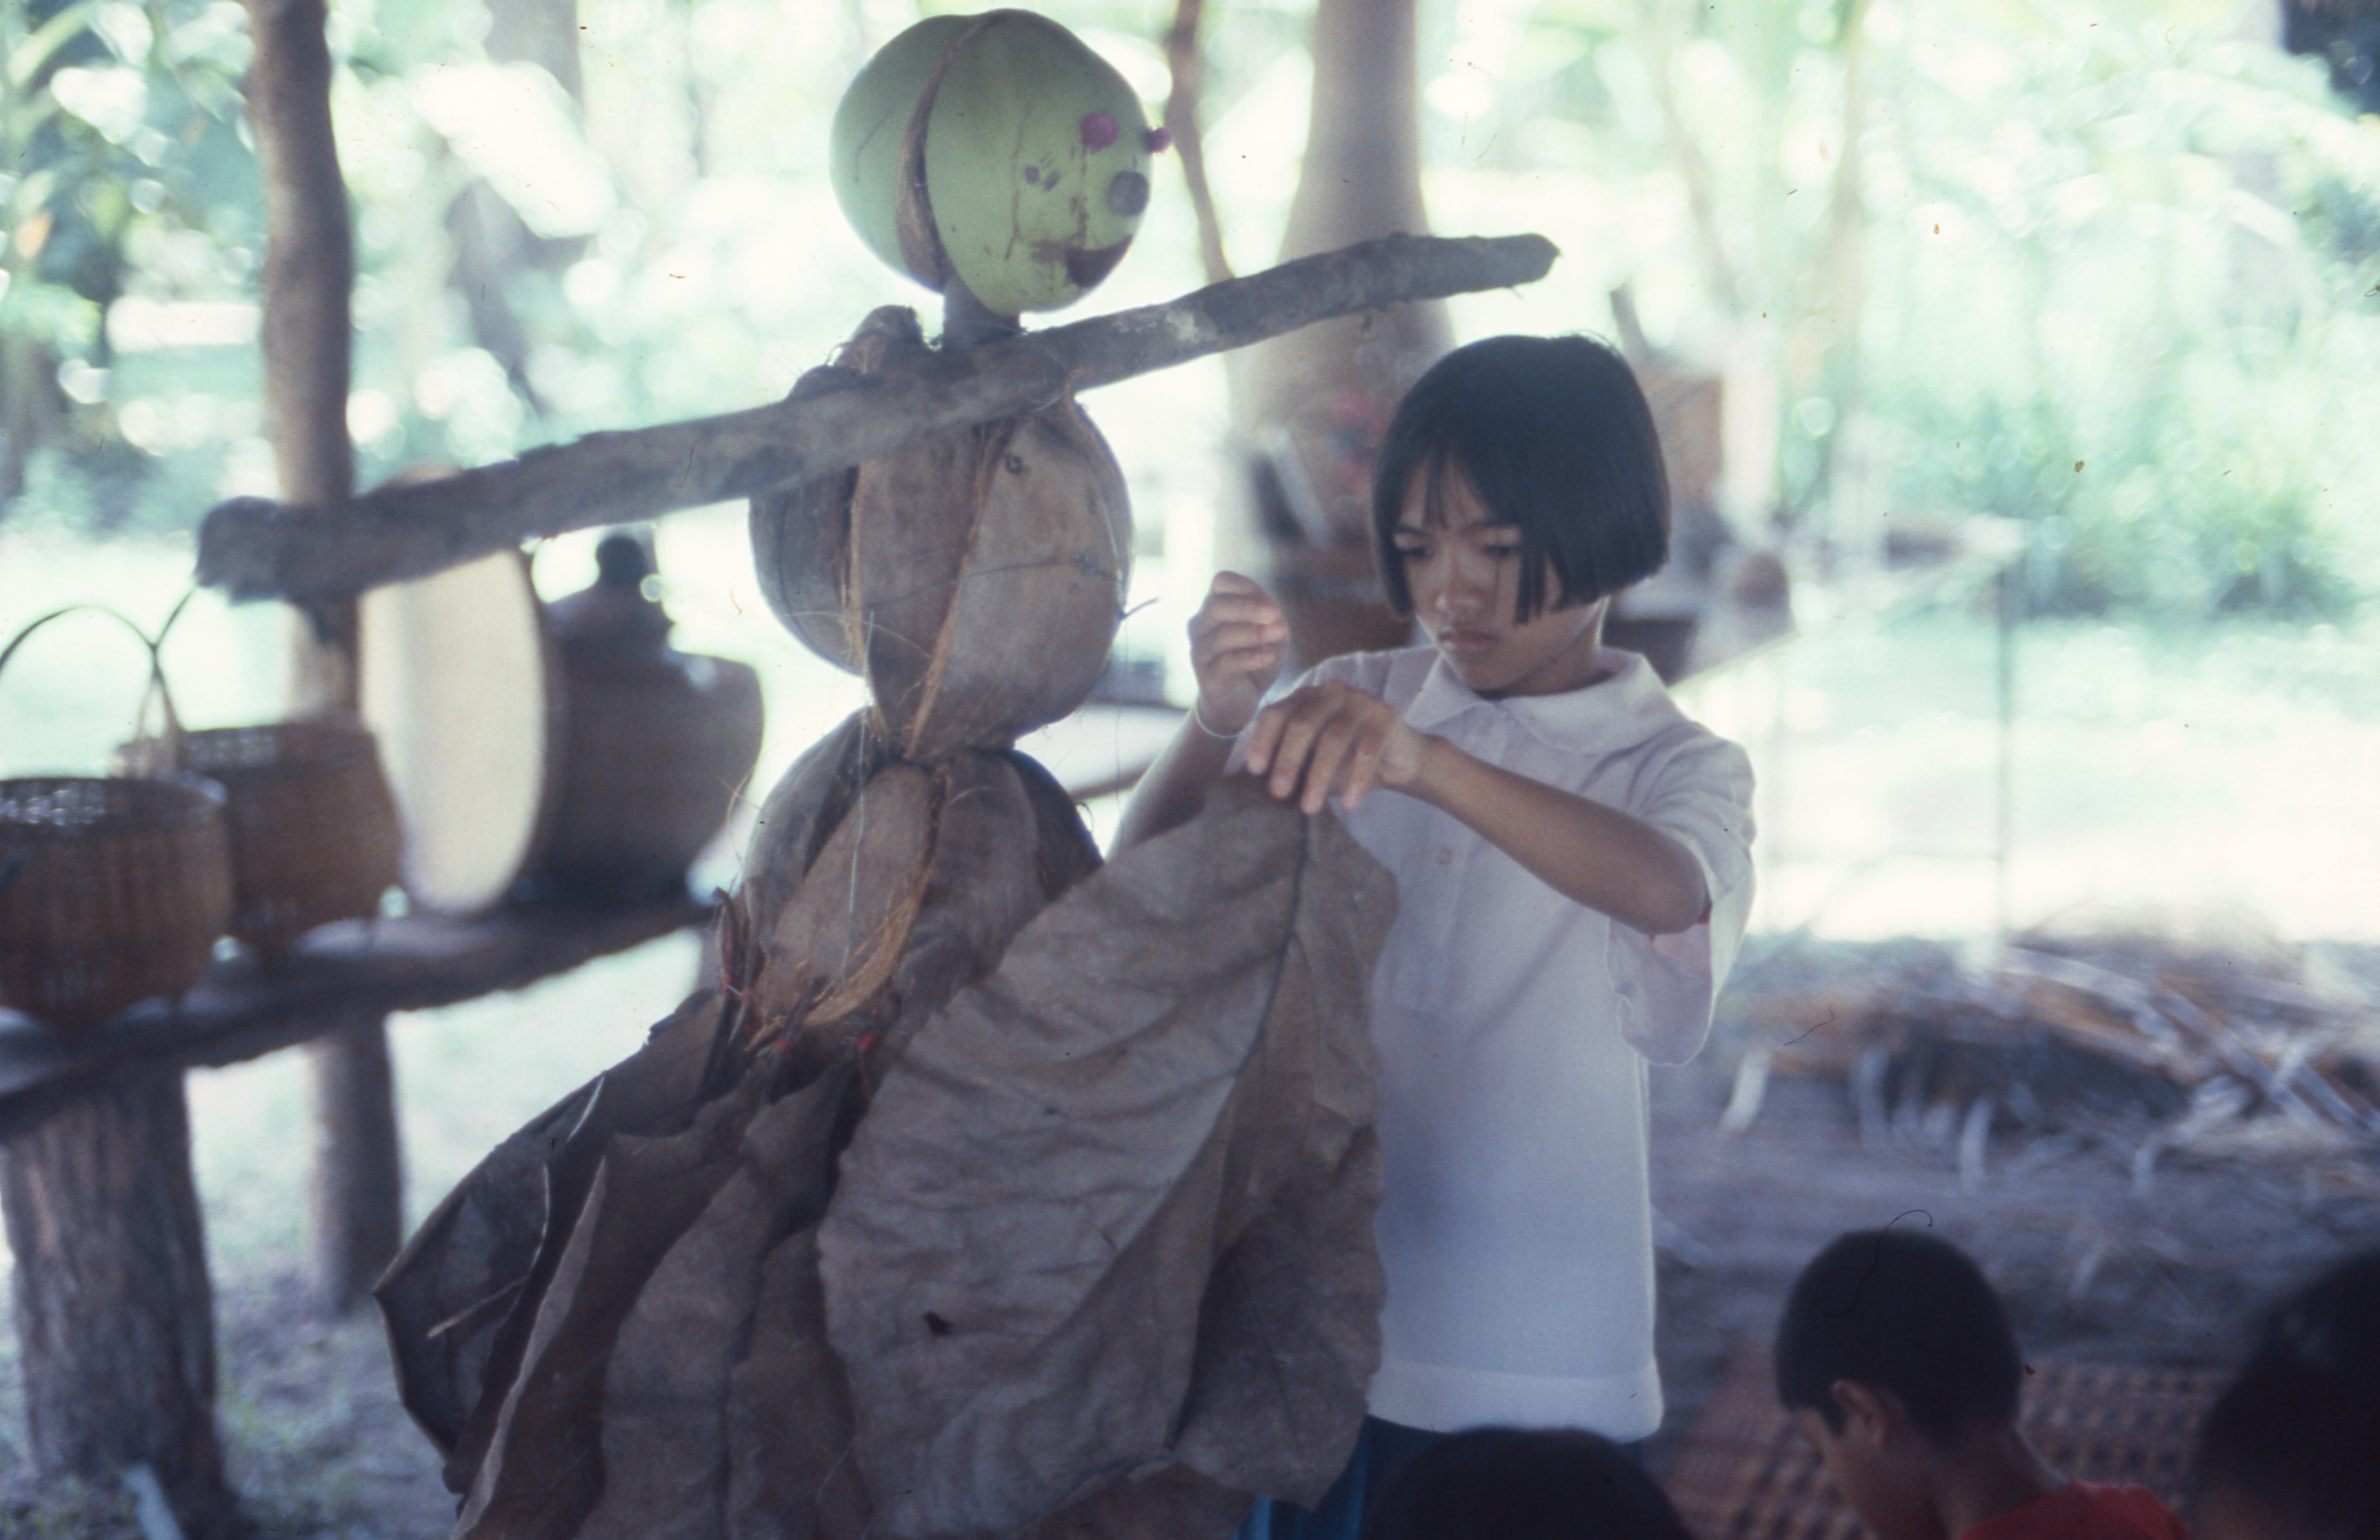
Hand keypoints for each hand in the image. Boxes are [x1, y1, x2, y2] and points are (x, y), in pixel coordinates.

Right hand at [1187, 572, 1287, 735]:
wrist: (1237, 702)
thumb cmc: (1253, 661)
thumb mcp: (1269, 635)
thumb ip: (1272, 619)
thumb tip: (1272, 613)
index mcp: (1214, 608)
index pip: (1221, 582)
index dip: (1246, 587)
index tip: (1271, 604)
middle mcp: (1201, 626)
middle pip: (1217, 605)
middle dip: (1248, 608)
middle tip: (1277, 614)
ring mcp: (1200, 652)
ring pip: (1221, 635)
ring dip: (1254, 633)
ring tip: (1281, 634)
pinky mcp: (1207, 677)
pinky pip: (1225, 663)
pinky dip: (1249, 658)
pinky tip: (1269, 657)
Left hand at [1245, 679, 1431, 813]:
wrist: (1396, 760)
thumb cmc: (1344, 762)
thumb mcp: (1310, 761)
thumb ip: (1288, 763)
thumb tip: (1256, 786)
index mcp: (1304, 699)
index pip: (1275, 714)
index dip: (1263, 741)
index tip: (1255, 771)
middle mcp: (1329, 693)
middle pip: (1302, 724)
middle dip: (1287, 761)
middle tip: (1278, 794)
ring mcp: (1359, 700)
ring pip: (1333, 738)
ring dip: (1319, 777)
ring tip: (1310, 808)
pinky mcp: (1385, 716)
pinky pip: (1367, 749)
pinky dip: (1356, 780)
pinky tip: (1348, 804)